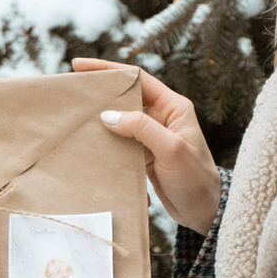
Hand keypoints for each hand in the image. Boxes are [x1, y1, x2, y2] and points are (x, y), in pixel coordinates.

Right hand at [72, 58, 220, 233]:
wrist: (204, 211)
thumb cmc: (195, 179)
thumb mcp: (171, 149)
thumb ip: (141, 128)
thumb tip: (107, 115)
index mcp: (173, 107)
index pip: (138, 78)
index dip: (109, 70)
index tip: (80, 66)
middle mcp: (162, 117)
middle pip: (125, 97)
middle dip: (100, 93)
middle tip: (72, 90)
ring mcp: (152, 136)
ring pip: (120, 120)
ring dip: (100, 119)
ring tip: (76, 116)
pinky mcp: (144, 154)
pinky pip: (120, 141)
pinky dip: (105, 141)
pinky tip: (90, 143)